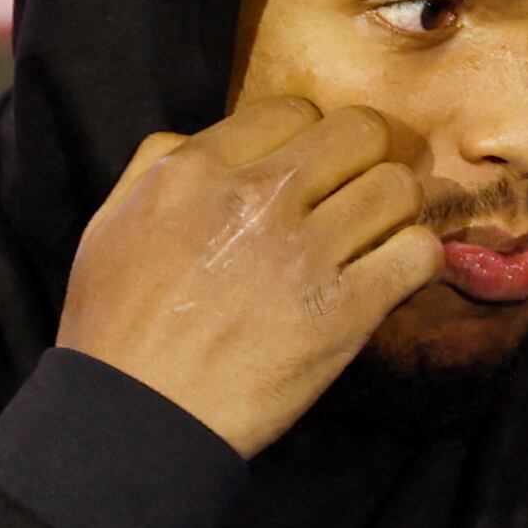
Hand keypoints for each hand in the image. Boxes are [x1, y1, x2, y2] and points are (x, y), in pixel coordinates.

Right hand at [56, 97, 443, 456]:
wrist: (137, 418)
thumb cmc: (116, 326)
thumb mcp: (110, 221)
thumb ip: (157, 163)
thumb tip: (203, 138)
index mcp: (197, 169)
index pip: (293, 109)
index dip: (307, 137)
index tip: (306, 171)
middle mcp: (258, 196)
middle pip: (360, 131)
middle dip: (363, 157)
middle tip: (350, 193)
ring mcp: (307, 253)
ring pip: (399, 187)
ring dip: (393, 210)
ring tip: (374, 236)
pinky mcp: (346, 311)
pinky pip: (417, 253)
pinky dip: (415, 260)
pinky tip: (391, 275)